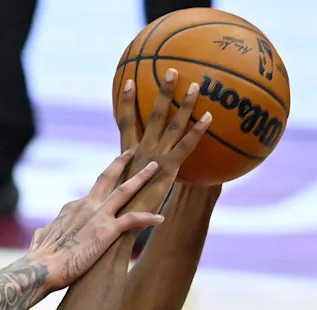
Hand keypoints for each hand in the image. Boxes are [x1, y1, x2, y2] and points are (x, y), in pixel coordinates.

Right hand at [28, 151, 162, 290]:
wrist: (42, 268)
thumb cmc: (39, 258)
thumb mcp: (41, 237)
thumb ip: (46, 231)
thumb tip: (43, 232)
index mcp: (71, 208)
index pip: (90, 196)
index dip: (100, 193)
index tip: (110, 188)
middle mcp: (86, 206)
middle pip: (106, 178)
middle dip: (121, 163)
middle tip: (132, 151)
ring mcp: (98, 216)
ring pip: (124, 190)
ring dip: (141, 178)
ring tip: (155, 167)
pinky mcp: (107, 230)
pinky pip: (133, 219)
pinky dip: (148, 217)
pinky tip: (160, 219)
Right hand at [115, 69, 212, 213]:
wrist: (118, 223)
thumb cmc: (116, 212)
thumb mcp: (119, 189)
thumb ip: (128, 176)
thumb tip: (137, 173)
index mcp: (127, 153)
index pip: (125, 121)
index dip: (126, 101)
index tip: (128, 81)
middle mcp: (140, 150)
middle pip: (152, 115)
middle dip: (162, 91)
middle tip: (172, 70)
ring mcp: (154, 158)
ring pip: (172, 125)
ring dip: (184, 104)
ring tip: (196, 85)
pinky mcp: (168, 169)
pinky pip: (186, 146)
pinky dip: (197, 131)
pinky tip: (209, 118)